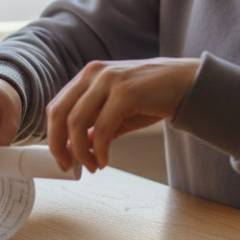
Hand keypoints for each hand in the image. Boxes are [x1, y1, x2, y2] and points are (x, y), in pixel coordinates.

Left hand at [46, 57, 199, 173]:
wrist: (187, 84)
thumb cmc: (153, 97)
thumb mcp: (118, 111)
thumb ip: (96, 126)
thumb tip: (76, 147)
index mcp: (88, 75)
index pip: (56, 107)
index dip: (53, 136)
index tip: (61, 158)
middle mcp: (94, 73)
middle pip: (59, 114)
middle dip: (58, 146)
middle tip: (68, 166)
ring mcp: (109, 80)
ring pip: (76, 122)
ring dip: (79, 151)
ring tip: (92, 166)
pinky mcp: (125, 92)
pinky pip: (101, 128)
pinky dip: (99, 150)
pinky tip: (105, 160)